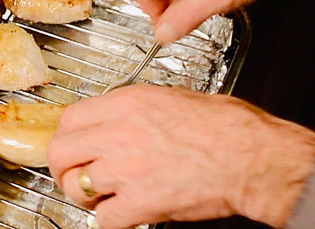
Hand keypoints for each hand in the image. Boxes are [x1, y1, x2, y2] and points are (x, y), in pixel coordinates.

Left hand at [48, 84, 314, 227]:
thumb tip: (113, 120)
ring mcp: (126, 170)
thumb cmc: (226, 126)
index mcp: (127, 104)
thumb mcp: (171, 98)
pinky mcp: (141, 203)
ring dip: (84, 194)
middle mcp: (119, 134)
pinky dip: (109, 219)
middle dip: (62, 166)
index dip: (65, 134)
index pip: (69, 118)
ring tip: (99, 195)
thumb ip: (133, 108)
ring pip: (76, 187)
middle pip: (60, 152)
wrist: (253, 157)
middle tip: (72, 173)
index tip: (71, 144)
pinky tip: (122, 212)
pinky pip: (104, 218)